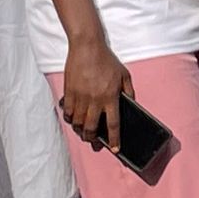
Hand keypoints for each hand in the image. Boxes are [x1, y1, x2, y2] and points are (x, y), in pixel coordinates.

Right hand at [60, 38, 132, 152]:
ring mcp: (80, 97)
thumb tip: (131, 104)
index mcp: (111, 97)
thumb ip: (129, 91)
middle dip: (92, 139)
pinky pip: (68, 113)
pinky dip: (70, 119)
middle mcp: (94, 100)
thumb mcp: (124, 75)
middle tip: (94, 143)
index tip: (115, 149)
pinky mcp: (69, 93)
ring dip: (80, 131)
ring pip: (78, 123)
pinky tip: (73, 120)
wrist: (87, 48)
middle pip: (92, 128)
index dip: (114, 139)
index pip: (113, 124)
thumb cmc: (107, 61)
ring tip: (84, 133)